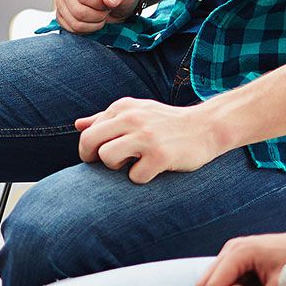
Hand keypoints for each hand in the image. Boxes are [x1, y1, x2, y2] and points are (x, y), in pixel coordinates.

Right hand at [54, 0, 141, 33]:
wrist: (118, 0)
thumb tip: (109, 0)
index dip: (100, 4)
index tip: (110, 1)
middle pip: (77, 10)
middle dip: (98, 16)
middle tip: (107, 10)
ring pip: (74, 22)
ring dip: (93, 24)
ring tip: (101, 15)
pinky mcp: (60, 14)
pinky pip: (70, 29)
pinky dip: (86, 30)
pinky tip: (93, 21)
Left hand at [75, 97, 227, 182]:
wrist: (207, 127)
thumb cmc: (166, 123)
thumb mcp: (136, 112)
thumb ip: (106, 118)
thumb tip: (77, 125)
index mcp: (123, 107)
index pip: (88, 131)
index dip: (89, 149)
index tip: (100, 155)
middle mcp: (132, 118)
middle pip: (89, 141)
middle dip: (91, 158)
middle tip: (108, 164)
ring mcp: (146, 136)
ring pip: (107, 157)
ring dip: (117, 167)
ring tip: (133, 163)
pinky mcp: (160, 155)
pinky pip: (135, 176)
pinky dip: (142, 177)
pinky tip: (154, 169)